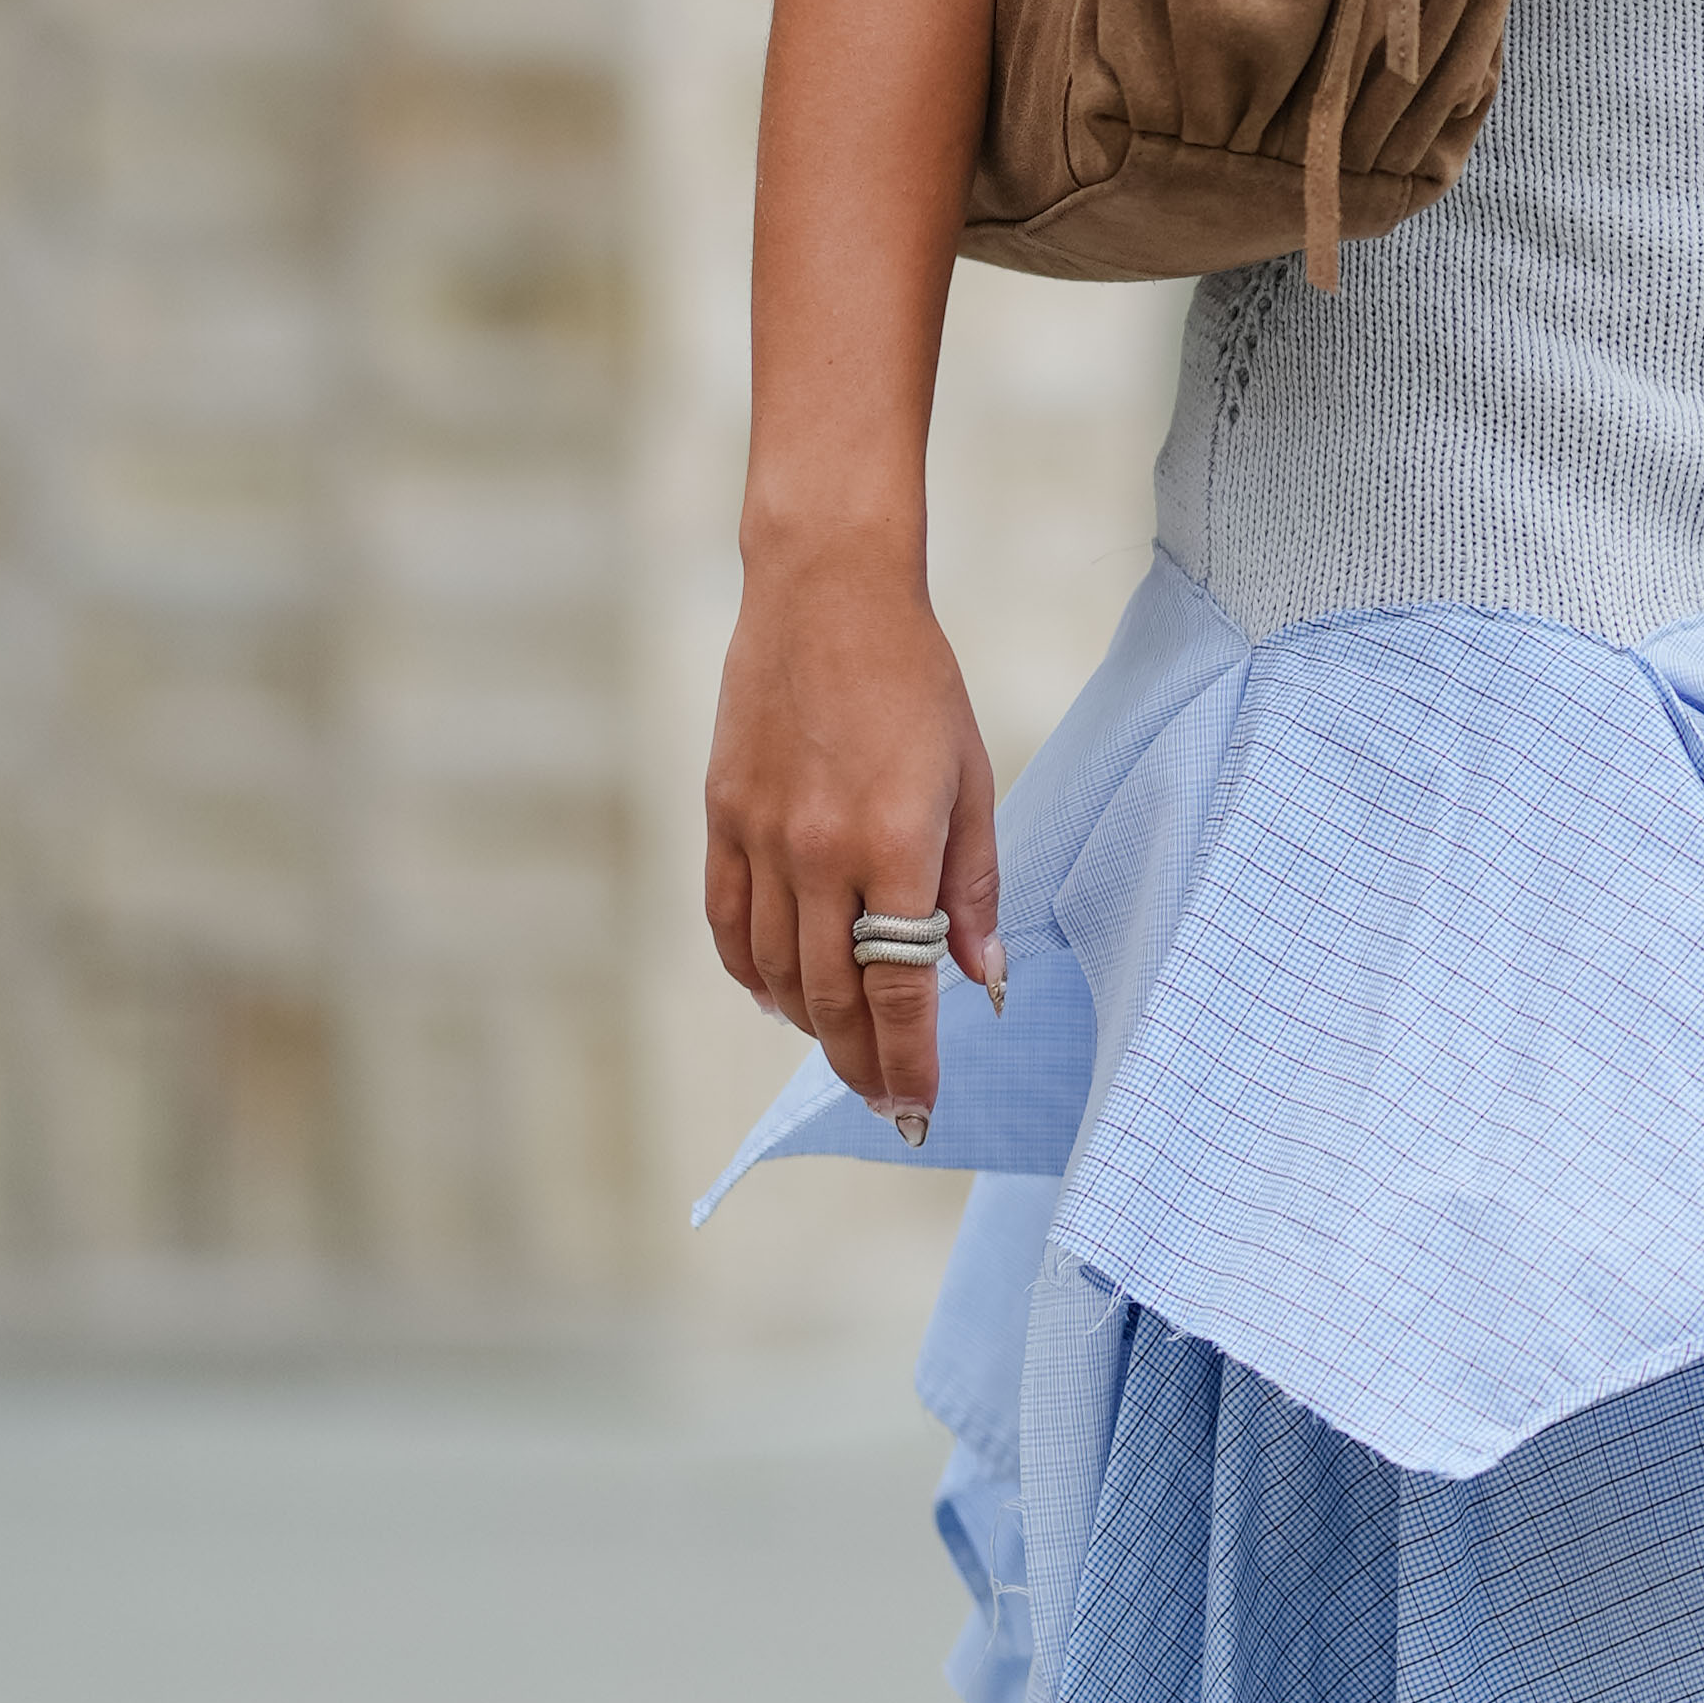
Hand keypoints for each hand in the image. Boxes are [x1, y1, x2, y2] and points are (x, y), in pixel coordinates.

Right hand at [702, 550, 1003, 1135]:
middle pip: (833, 998)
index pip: (899, 990)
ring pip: (777, 973)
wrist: (825, 595)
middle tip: (886, 1105)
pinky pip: (728, 924)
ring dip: (811, 1028)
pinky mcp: (721, 817)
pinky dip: (752, 974)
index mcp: (893, 845)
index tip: (921, 1107)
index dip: (909, 1061)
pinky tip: (779, 997)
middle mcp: (818, 854)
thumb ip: (974, 887)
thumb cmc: (914, 682)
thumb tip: (981, 979)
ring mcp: (760, 838)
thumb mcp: (971, 781)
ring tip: (842, 1055)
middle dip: (861, 1066)